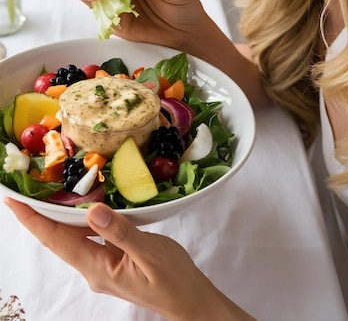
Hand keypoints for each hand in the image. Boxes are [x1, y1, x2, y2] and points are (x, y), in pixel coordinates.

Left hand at [4, 199, 251, 320]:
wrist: (189, 300)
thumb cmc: (173, 280)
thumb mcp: (150, 253)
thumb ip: (120, 232)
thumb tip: (92, 210)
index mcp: (97, 267)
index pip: (56, 240)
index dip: (33, 220)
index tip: (13, 201)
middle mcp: (92, 268)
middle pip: (58, 238)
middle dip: (38, 215)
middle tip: (23, 188)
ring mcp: (101, 266)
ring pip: (72, 237)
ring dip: (57, 216)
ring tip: (44, 192)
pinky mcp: (111, 261)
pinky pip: (88, 238)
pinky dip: (79, 220)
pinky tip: (82, 205)